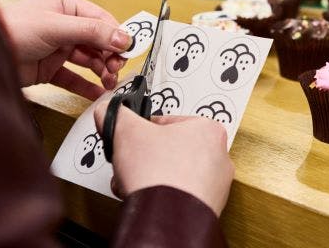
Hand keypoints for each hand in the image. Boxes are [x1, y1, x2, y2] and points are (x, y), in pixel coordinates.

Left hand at [0, 0, 130, 99]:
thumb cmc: (12, 29)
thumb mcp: (57, 26)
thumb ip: (92, 32)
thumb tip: (123, 37)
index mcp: (66, 6)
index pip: (101, 20)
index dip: (117, 36)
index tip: (128, 50)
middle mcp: (64, 25)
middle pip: (98, 42)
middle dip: (110, 56)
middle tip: (116, 69)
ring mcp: (58, 47)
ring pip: (90, 60)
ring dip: (102, 71)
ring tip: (109, 82)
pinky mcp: (50, 68)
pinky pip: (75, 77)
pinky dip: (87, 85)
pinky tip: (98, 92)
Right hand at [94, 103, 233, 215]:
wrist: (165, 217)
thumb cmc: (159, 174)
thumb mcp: (127, 131)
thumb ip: (117, 115)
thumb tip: (109, 112)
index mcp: (208, 129)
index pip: (168, 122)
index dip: (143, 131)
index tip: (134, 139)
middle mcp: (219, 155)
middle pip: (172, 149)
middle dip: (147, 157)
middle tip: (135, 163)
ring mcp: (216, 184)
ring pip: (175, 173)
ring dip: (152, 177)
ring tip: (138, 182)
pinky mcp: (207, 207)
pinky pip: (180, 195)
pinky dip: (163, 195)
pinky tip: (148, 198)